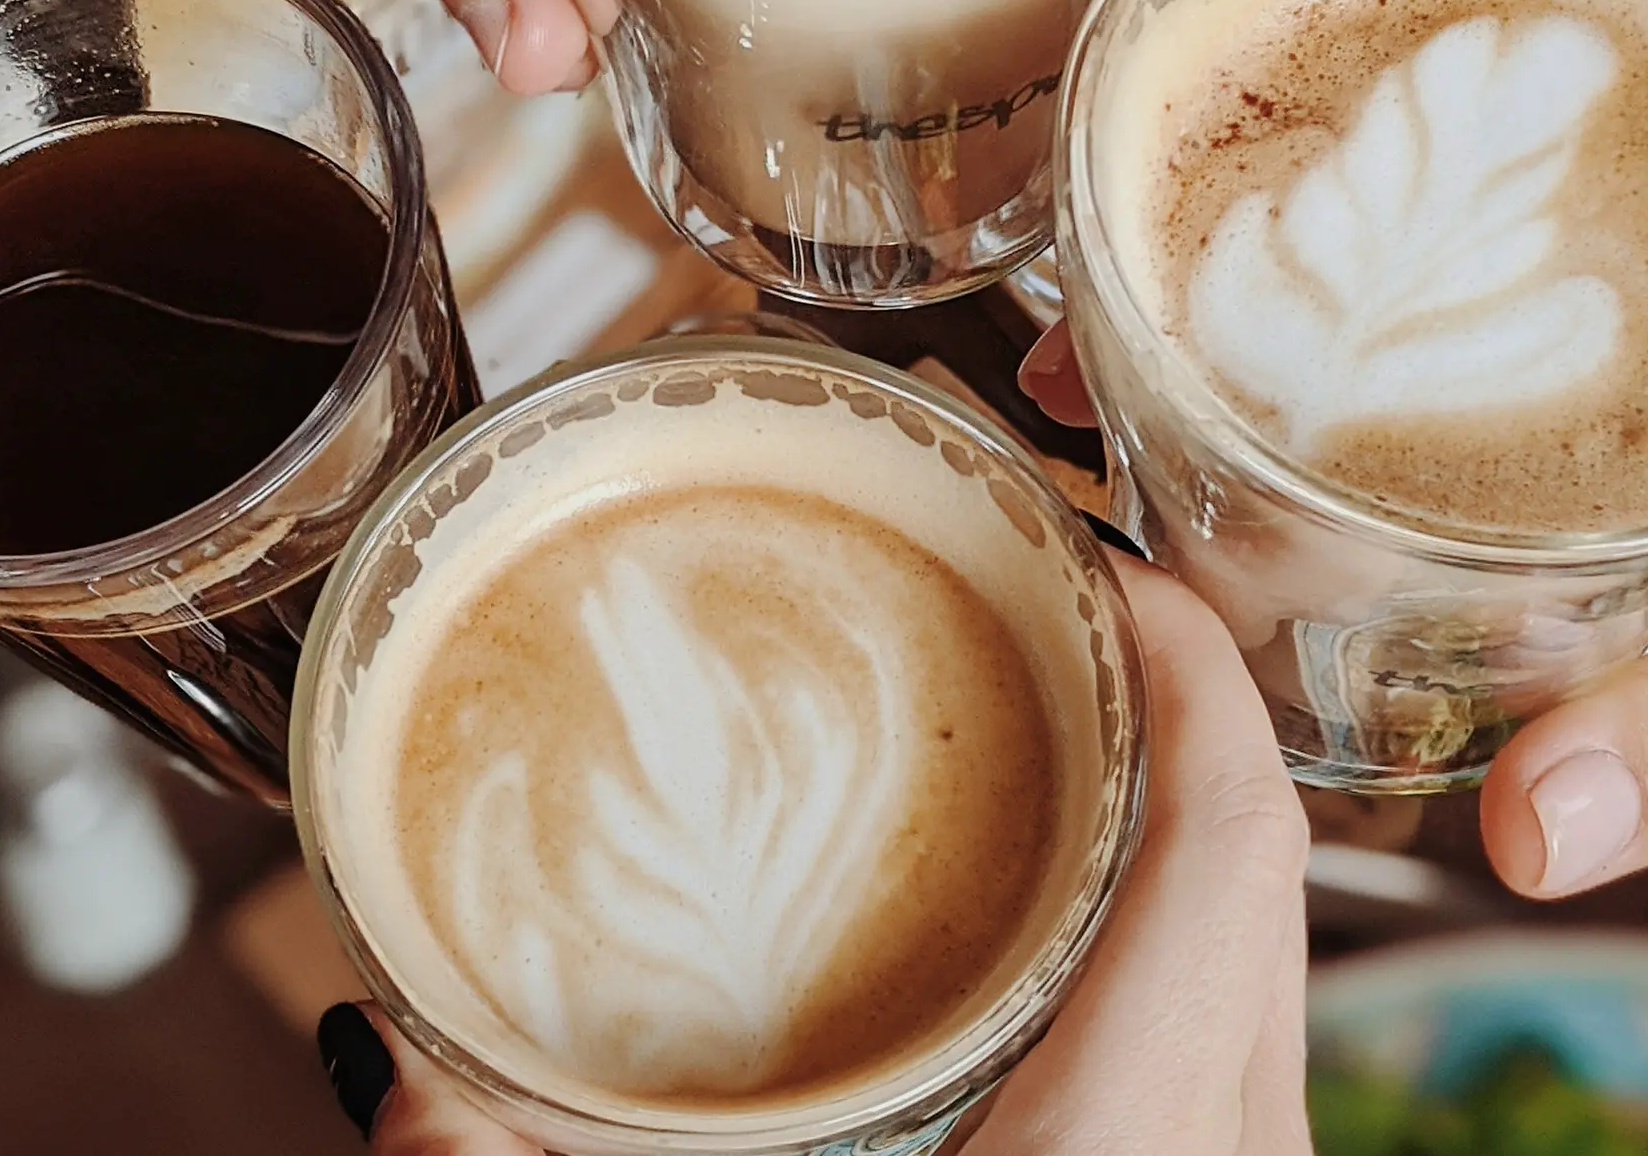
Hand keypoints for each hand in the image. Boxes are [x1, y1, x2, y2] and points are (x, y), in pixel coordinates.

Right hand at [315, 555, 1313, 1154]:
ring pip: (1260, 962)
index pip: (1234, 844)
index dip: (1191, 667)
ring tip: (1044, 732)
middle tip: (1028, 604)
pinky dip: (1179, 940)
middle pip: (1259, 872)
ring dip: (1177, 825)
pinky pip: (1240, 1044)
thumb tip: (387, 1063)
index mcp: (1131, 1150)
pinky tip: (1068, 925)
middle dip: (1169, 711)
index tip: (1099, 551)